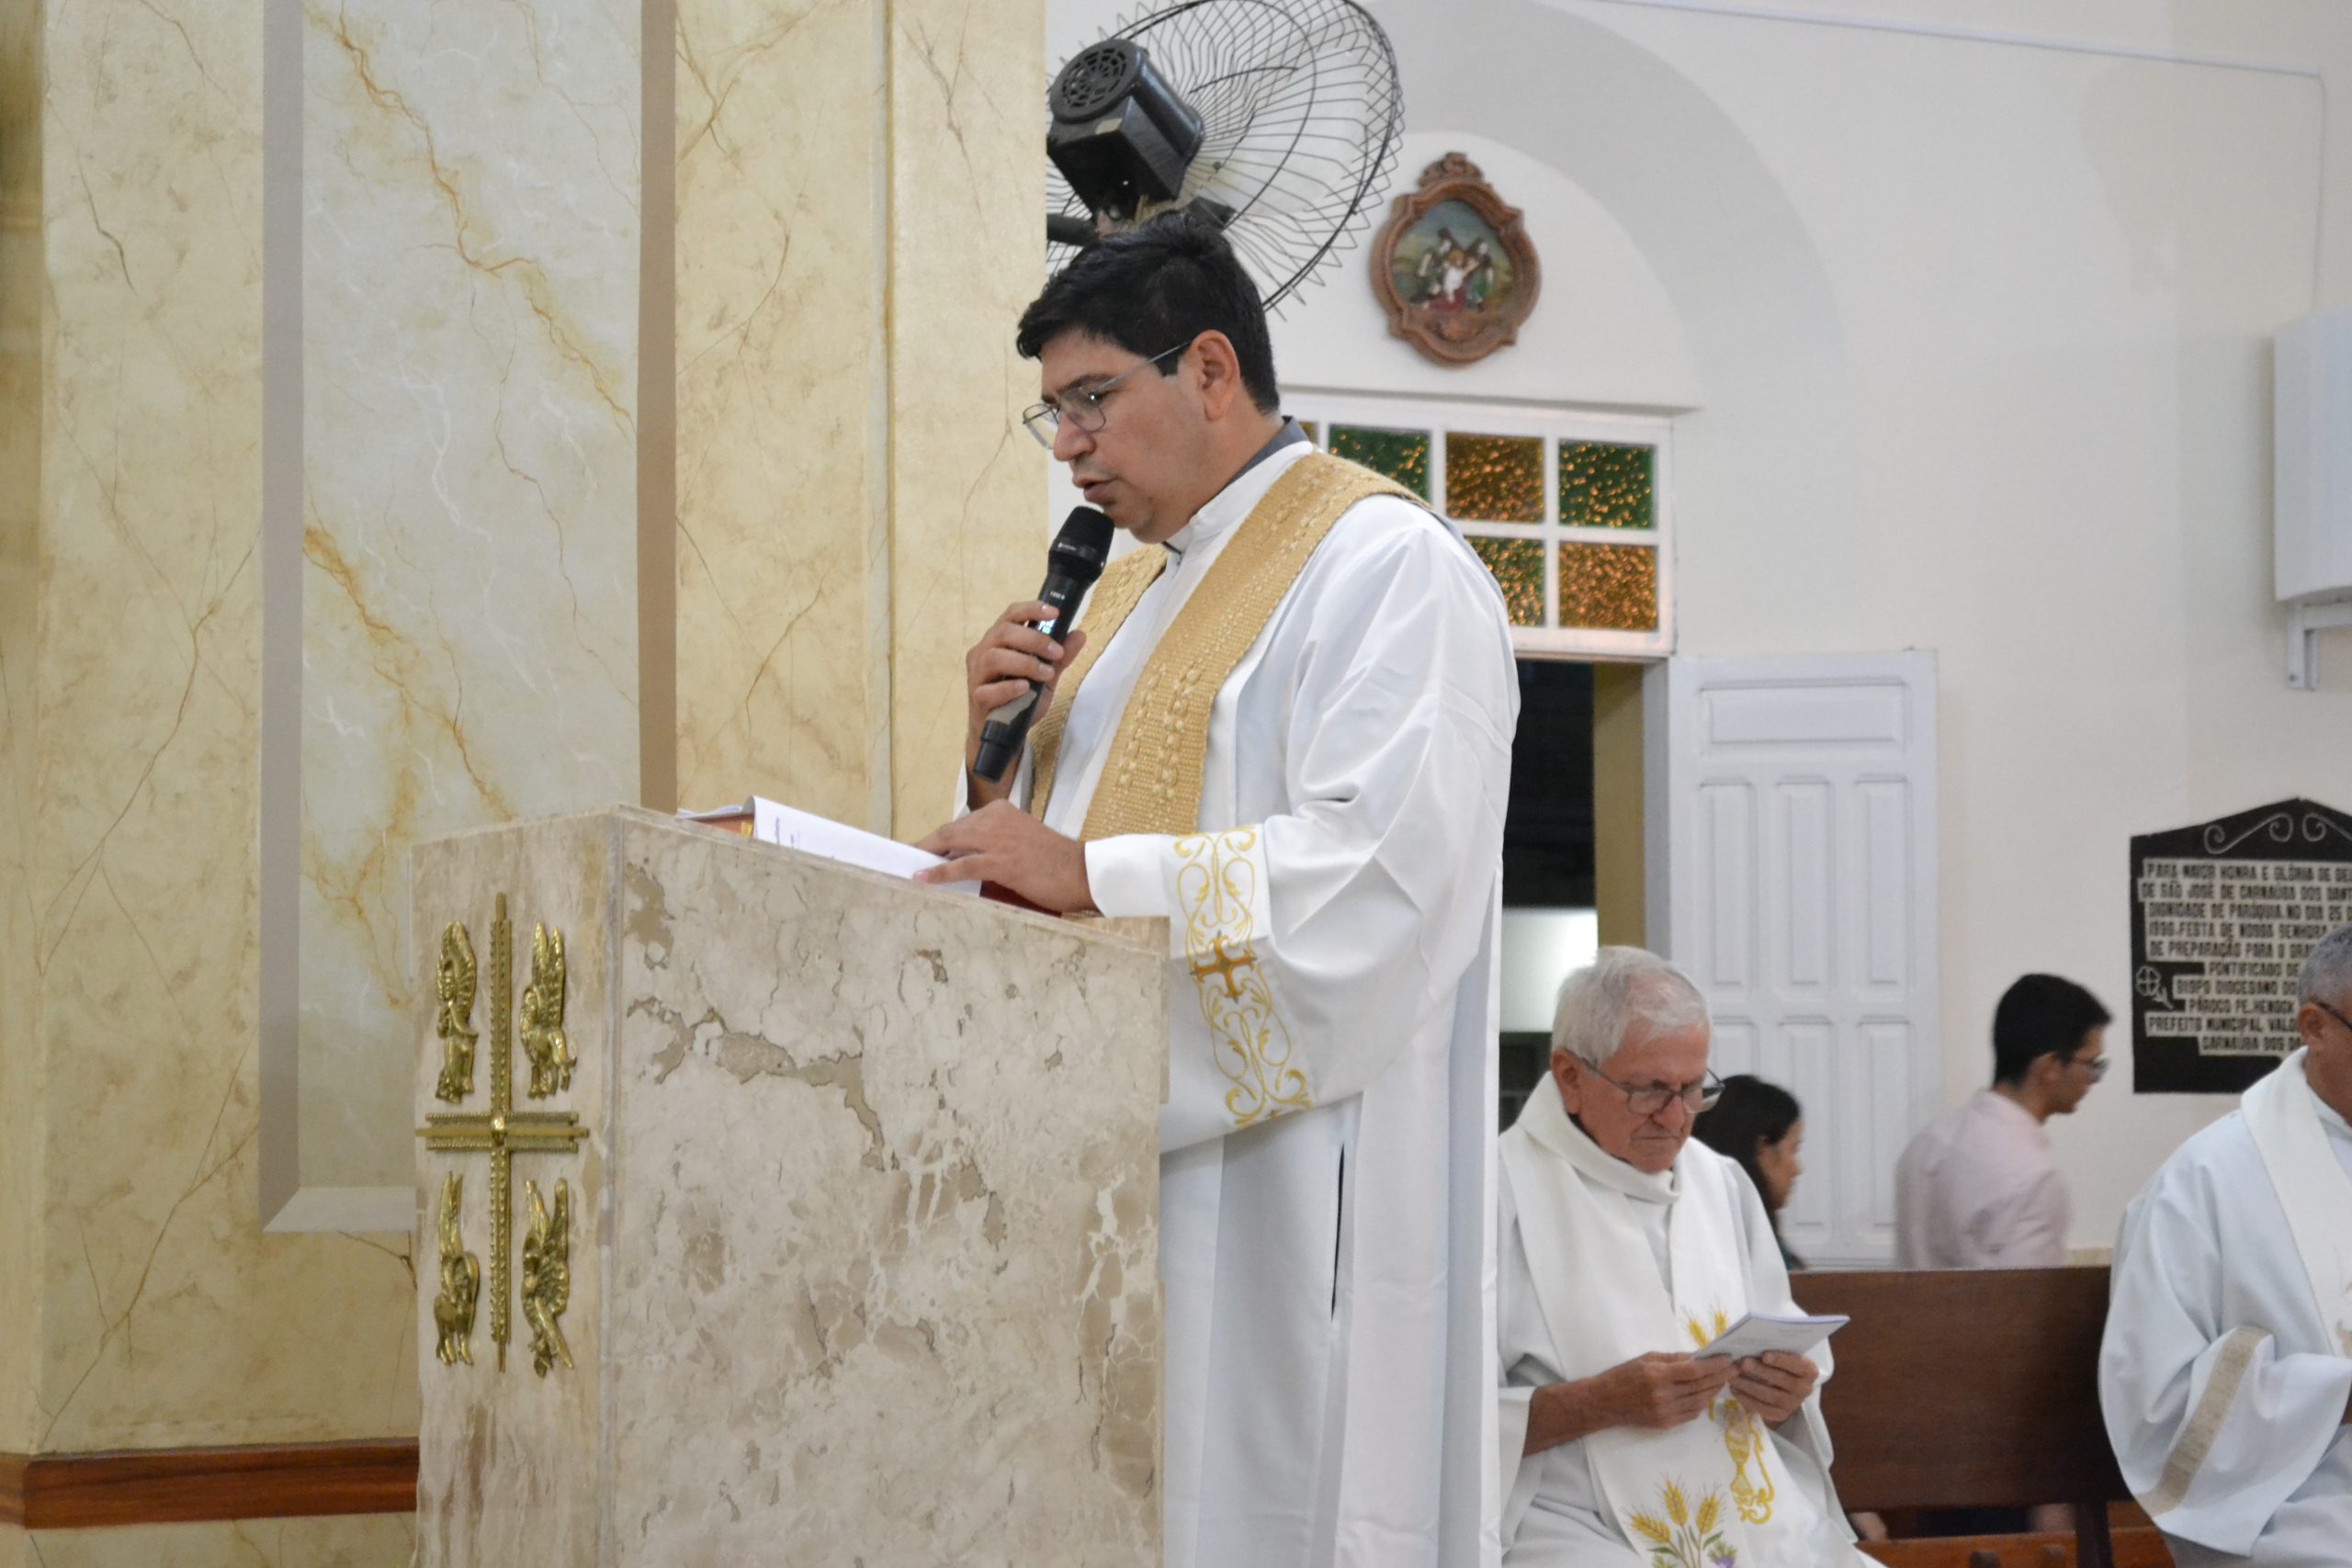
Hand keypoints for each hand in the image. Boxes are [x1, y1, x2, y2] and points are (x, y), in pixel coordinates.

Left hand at [914, 800, 1096, 913]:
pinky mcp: (1000, 861)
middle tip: (905, 856)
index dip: (939, 839)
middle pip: (950, 831)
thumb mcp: (1020, 842)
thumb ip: (994, 844)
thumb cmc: (1055, 862)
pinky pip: (961, 865)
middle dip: (925, 845)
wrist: (1083, 872)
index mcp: (1001, 811)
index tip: (921, 848)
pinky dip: (938, 872)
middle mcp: (996, 819)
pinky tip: (921, 876)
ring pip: (950, 844)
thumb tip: (963, 860)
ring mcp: (997, 839)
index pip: (961, 824)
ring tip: (908, 866)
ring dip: (926, 856)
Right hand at [963, 601, 1086, 806]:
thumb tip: (1079, 634)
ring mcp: (977, 675)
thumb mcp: (1046, 676)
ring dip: (1024, 663)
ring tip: (1046, 674)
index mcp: (999, 640)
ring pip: (994, 657)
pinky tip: (1025, 688)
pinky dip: (1009, 687)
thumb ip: (1060, 657)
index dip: (1031, 608)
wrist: (1006, 732)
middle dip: (1033, 639)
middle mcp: (983, 652)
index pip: (1011, 615)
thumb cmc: (1021, 698)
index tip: (1055, 613)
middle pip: (1003, 632)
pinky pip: (989, 689)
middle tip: (1056, 652)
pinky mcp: (977, 698)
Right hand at [1597, 1352, 1738, 1431]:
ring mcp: (1665, 1412)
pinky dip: (1702, 1403)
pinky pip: (1691, 1414)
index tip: (1729, 1359)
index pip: (1694, 1370)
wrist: (1604, 1402)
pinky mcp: (1665, 1424)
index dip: (1714, 1365)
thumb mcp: (1646, 1359)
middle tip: (1734, 1369)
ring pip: (1699, 1401)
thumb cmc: (1623, 1374)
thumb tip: (1698, 1356)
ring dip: (1714, 1390)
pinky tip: (1707, 1394)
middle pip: (1701, 1386)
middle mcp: (1663, 1395)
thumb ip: (1674, 1358)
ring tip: (1723, 1380)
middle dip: (1720, 1376)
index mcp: (1658, 1375)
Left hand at [1728, 1350, 1817, 1426]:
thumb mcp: (1779, 1355)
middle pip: (1783, 1380)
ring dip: (1750, 1386)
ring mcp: (1793, 1404)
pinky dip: (1747, 1399)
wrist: (1781, 1388)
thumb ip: (1769, 1350)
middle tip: (1743, 1363)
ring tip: (1733, 1377)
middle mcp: (1805, 1388)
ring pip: (1772, 1396)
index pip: (1799, 1365)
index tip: (1764, 1355)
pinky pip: (1764, 1409)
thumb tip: (1749, 1346)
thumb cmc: (1778, 1364)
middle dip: (1761, 1371)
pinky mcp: (1781, 1415)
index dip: (1782, 1360)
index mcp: (1809, 1370)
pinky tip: (1735, 1390)